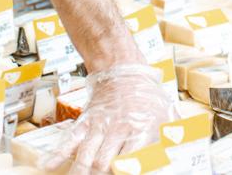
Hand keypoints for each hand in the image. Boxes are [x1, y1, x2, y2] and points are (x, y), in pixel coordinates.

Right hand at [45, 64, 175, 172]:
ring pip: (85, 155)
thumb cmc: (147, 96)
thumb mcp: (167, 114)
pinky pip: (69, 139)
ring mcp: (99, 125)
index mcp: (141, 129)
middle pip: (103, 163)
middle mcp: (118, 128)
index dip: (124, 173)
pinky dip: (57, 154)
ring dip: (79, 173)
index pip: (132, 161)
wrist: (122, 67)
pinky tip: (48, 166)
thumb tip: (183, 153)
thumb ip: (174, 137)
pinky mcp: (85, 121)